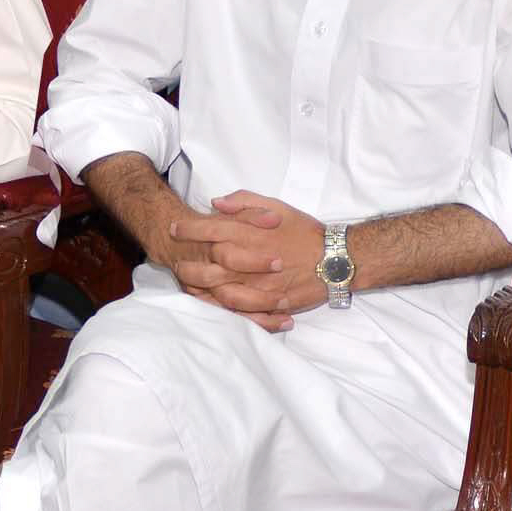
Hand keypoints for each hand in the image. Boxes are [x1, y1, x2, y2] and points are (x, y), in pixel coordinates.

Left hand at [169, 190, 327, 331]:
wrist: (336, 259)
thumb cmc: (305, 231)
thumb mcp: (278, 206)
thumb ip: (245, 201)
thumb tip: (216, 203)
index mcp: (252, 233)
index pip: (211, 229)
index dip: (189, 229)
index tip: (175, 228)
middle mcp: (252, 260)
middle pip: (209, 264)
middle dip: (187, 262)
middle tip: (175, 261)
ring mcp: (260, 285)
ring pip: (219, 290)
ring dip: (200, 288)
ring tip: (188, 283)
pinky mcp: (269, 303)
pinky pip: (239, 309)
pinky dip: (221, 306)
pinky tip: (210, 301)